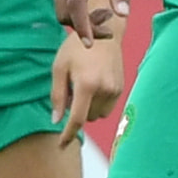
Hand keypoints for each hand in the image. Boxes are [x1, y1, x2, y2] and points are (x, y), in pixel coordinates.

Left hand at [52, 27, 124, 144]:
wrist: (103, 31)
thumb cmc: (76, 48)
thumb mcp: (59, 68)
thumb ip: (57, 96)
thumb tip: (56, 120)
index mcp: (87, 84)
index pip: (77, 119)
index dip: (68, 135)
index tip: (61, 146)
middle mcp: (104, 89)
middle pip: (88, 118)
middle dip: (78, 111)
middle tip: (72, 89)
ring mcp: (116, 89)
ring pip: (99, 115)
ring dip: (89, 108)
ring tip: (83, 85)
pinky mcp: (121, 88)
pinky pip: (108, 107)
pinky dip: (98, 103)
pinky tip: (94, 84)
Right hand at [53, 0, 132, 41]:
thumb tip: (123, 16)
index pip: (75, 6)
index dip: (82, 27)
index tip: (90, 45)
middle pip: (64, 14)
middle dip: (84, 27)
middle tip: (110, 29)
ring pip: (62, 11)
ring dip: (81, 20)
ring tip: (106, 14)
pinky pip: (63, 3)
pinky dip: (77, 12)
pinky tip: (96, 7)